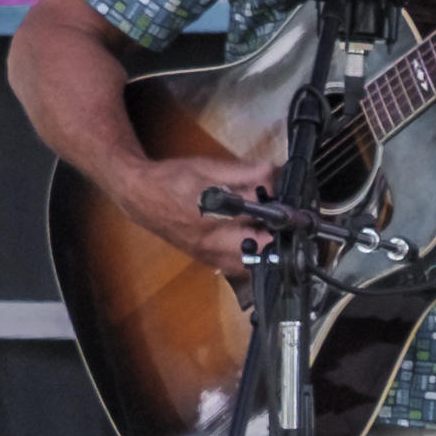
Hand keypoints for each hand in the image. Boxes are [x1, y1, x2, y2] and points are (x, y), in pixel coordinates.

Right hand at [122, 151, 280, 273]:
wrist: (138, 195)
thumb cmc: (171, 179)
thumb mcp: (208, 168)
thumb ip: (244, 173)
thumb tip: (274, 172)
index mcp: (211, 220)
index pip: (255, 227)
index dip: (280, 222)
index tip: (296, 216)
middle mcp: (210, 245)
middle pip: (256, 256)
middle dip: (277, 243)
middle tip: (288, 227)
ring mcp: (207, 256)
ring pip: (248, 267)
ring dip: (265, 253)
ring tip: (274, 233)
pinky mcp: (205, 260)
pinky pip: (236, 267)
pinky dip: (251, 257)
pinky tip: (256, 241)